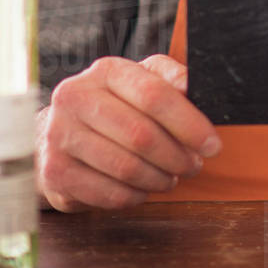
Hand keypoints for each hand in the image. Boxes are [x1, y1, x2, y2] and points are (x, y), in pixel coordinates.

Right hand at [36, 54, 221, 211]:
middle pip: (141, 135)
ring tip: (171, 177)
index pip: (154, 95)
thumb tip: (192, 85)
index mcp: (105, 71)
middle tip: (194, 166)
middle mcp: (76, 98)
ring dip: (159, 179)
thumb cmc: (113, 106)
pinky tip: (143, 188)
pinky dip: (135, 196)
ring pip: (126, 168)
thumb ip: (169, 79)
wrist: (56, 134)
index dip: (189, 123)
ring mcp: (60, 135)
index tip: (212, 144)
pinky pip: (109, 193)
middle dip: (177, 156)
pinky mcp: (55, 171)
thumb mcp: (140, 81)